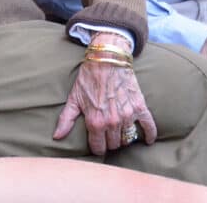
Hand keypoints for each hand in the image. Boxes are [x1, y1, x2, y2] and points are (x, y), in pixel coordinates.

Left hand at [53, 37, 157, 155]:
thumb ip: (66, 119)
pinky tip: (147, 140)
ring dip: (124, 137)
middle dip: (110, 142)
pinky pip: (148, 127)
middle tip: (107, 134)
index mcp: (95, 122)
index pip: (99, 148)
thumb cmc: (88, 78)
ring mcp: (127, 116)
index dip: (97, 147)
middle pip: (114, 145)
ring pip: (128, 139)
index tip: (97, 143)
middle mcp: (112, 122)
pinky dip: (149, 135)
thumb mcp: (74, 98)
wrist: (107, 58)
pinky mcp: (140, 108)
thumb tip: (57, 137)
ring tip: (119, 131)